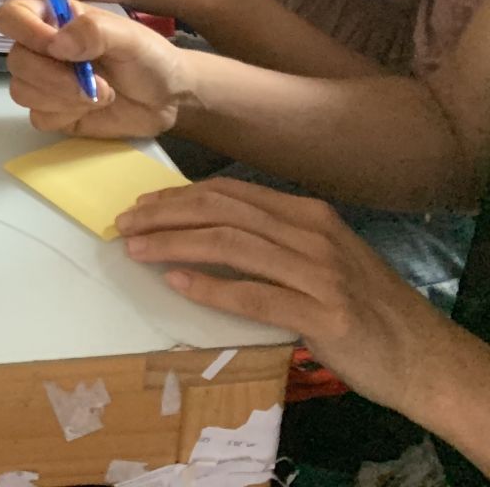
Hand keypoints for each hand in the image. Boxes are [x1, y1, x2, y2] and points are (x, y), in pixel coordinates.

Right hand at [0, 0, 185, 136]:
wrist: (166, 99)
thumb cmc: (149, 58)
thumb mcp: (130, 37)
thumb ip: (94, 31)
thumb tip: (56, 43)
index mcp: (52, 18)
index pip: (10, 16)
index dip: (24, 31)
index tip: (56, 47)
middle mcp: (41, 48)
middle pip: (15, 60)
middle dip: (53, 77)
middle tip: (92, 83)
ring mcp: (43, 81)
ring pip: (21, 91)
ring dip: (62, 97)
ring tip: (101, 94)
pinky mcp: (50, 111)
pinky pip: (37, 117)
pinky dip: (66, 115)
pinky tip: (91, 109)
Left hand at [118, 177, 455, 415]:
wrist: (424, 358)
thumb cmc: (366, 310)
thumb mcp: (322, 259)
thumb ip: (273, 242)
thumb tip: (206, 232)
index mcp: (309, 215)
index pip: (230, 193)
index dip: (179, 197)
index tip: (142, 206)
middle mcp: (312, 234)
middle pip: (221, 211)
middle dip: (166, 214)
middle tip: (125, 225)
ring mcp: (319, 273)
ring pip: (229, 244)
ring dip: (174, 244)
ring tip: (137, 249)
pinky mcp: (323, 314)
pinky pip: (253, 294)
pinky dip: (210, 287)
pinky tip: (177, 283)